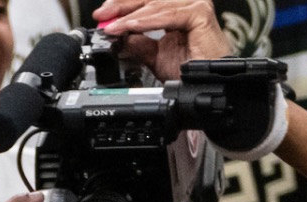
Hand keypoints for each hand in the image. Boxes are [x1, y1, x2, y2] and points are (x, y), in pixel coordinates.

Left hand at [92, 0, 233, 81]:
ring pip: (156, 6)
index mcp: (176, 10)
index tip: (103, 16)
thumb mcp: (154, 57)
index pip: (146, 1)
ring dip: (130, 17)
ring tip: (112, 27)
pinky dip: (146, 22)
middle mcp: (186, 4)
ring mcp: (195, 6)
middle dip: (122, 7)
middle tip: (102, 16)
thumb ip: (138, 44)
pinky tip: (130, 26)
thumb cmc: (188, 73)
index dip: (123, 6)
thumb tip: (119, 35)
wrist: (204, 87)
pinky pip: (167, 16)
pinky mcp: (200, 14)